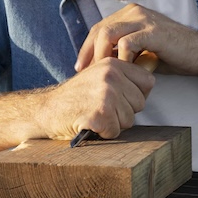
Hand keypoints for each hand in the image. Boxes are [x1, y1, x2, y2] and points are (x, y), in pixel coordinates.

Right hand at [39, 57, 154, 140]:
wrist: (47, 110)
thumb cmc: (75, 96)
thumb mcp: (98, 75)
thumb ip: (121, 75)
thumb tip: (150, 78)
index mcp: (112, 64)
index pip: (148, 81)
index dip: (136, 94)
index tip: (119, 98)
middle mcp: (111, 76)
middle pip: (140, 103)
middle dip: (124, 111)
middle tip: (101, 108)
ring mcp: (106, 94)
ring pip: (129, 120)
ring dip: (114, 123)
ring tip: (94, 114)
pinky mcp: (100, 114)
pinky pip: (115, 131)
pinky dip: (104, 133)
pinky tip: (90, 123)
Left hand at [75, 3, 197, 76]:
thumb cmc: (170, 54)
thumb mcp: (140, 51)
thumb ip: (121, 52)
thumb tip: (98, 64)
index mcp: (129, 14)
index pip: (99, 28)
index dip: (87, 47)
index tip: (81, 67)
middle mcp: (134, 12)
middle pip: (99, 29)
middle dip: (89, 52)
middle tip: (85, 72)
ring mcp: (143, 19)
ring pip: (108, 33)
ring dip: (101, 55)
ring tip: (102, 73)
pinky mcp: (152, 31)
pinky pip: (127, 43)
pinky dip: (121, 59)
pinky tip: (123, 72)